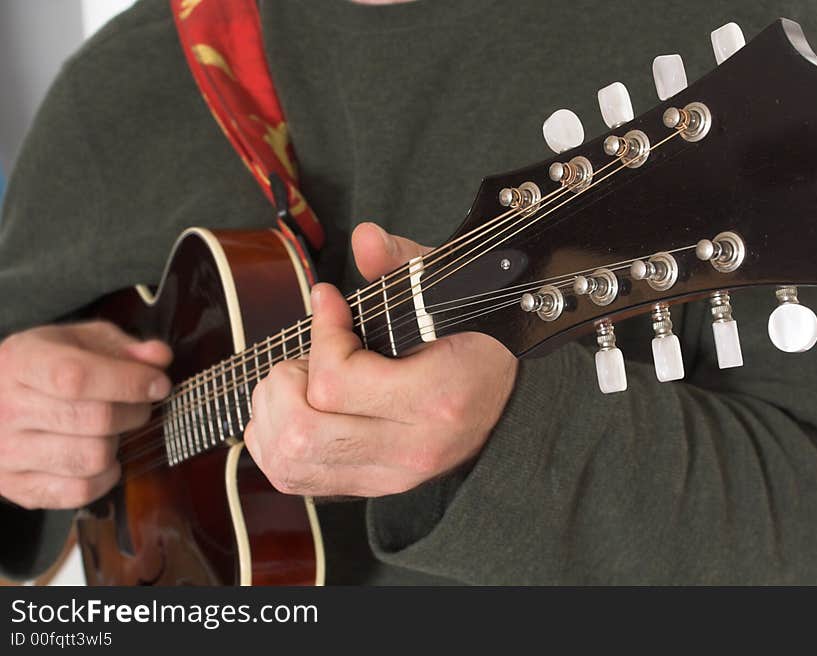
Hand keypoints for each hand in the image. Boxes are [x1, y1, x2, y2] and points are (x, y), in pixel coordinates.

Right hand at [0, 321, 171, 508]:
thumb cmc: (47, 367)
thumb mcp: (80, 341)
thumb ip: (123, 347)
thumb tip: (158, 357)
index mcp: (21, 362)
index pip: (76, 377)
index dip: (128, 382)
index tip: (158, 384)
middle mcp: (7, 408)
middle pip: (95, 419)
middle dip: (135, 412)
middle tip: (139, 405)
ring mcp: (8, 452)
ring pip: (93, 458)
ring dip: (118, 444)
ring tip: (113, 429)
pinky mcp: (18, 487)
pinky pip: (81, 491)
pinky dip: (105, 476)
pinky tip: (103, 457)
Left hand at [245, 222, 517, 496]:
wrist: (504, 395)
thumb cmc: (472, 339)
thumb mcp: (446, 291)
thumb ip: (404, 261)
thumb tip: (365, 238)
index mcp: (436, 400)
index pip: (335, 383)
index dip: (319, 334)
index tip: (329, 303)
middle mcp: (411, 450)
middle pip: (301, 433)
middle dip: (284, 384)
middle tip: (305, 356)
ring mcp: (390, 476)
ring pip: (290, 461)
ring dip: (273, 414)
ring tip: (299, 381)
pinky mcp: (372, 487)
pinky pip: (294, 476)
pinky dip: (274, 440)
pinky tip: (295, 407)